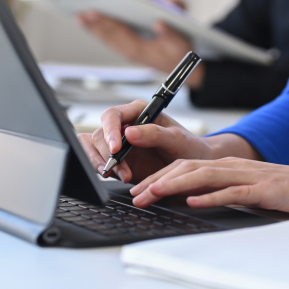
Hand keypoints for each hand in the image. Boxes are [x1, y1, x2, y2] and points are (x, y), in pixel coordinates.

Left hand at [76, 12, 204, 87]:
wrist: (185, 69)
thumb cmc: (180, 53)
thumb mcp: (181, 43)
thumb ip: (170, 33)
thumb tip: (158, 23)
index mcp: (139, 50)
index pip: (118, 33)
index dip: (105, 22)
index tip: (91, 13)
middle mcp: (131, 50)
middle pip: (109, 35)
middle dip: (94, 24)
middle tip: (79, 14)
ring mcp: (130, 49)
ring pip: (108, 38)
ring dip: (94, 28)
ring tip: (80, 18)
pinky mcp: (130, 47)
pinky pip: (112, 39)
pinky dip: (102, 31)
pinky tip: (93, 24)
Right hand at [77, 100, 215, 182]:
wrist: (194, 168)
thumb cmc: (188, 147)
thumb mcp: (176, 138)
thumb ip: (154, 134)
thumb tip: (129, 133)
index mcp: (138, 112)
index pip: (113, 115)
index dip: (110, 131)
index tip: (116, 149)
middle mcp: (125, 125)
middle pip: (100, 133)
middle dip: (106, 153)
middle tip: (120, 170)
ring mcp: (119, 143)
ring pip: (94, 147)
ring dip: (99, 161)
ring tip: (115, 175)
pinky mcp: (118, 160)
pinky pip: (98, 160)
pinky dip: (99, 168)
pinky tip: (113, 177)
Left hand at [129, 158, 288, 213]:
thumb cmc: (283, 190)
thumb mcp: (245, 189)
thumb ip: (220, 191)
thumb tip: (191, 201)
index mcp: (226, 166)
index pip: (184, 168)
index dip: (158, 178)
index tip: (138, 191)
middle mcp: (232, 166)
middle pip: (187, 169)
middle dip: (158, 181)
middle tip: (135, 195)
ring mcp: (247, 176)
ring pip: (203, 176)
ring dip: (175, 186)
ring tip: (154, 194)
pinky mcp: (262, 189)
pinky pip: (233, 192)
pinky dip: (211, 196)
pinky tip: (194, 202)